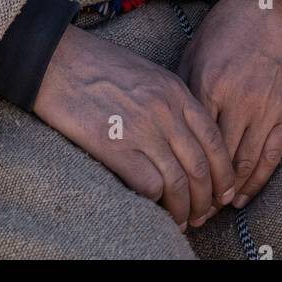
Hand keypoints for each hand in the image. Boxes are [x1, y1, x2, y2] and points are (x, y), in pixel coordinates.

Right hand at [32, 22, 236, 231]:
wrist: (58, 61)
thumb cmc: (98, 65)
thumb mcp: (147, 73)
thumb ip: (170, 101)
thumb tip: (185, 137)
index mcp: (175, 91)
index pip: (214, 139)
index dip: (223, 172)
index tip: (222, 191)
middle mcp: (165, 110)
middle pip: (201, 166)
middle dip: (208, 198)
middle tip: (204, 215)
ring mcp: (141, 128)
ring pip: (179, 182)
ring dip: (184, 209)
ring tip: (182, 220)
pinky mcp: (115, 146)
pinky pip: (149, 185)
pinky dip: (156, 203)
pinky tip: (154, 209)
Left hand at [176, 0, 281, 216]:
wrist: (270, 8)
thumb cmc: (224, 30)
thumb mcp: (194, 54)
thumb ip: (183, 92)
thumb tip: (168, 130)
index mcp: (209, 84)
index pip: (193, 142)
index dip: (183, 171)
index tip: (172, 191)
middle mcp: (239, 99)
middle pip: (219, 159)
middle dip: (204, 190)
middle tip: (192, 211)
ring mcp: (267, 106)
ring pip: (246, 163)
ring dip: (230, 192)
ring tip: (214, 209)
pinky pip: (272, 155)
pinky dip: (257, 181)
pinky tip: (243, 197)